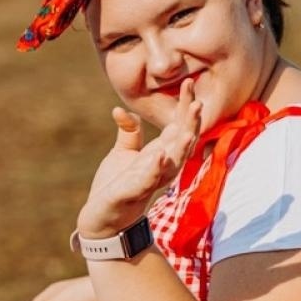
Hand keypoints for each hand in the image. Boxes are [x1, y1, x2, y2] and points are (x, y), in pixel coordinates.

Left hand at [77, 79, 202, 237]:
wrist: (104, 218)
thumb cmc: (117, 185)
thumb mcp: (122, 153)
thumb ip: (128, 132)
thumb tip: (119, 111)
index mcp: (161, 152)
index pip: (180, 125)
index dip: (185, 105)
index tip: (188, 82)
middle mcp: (162, 165)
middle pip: (183, 140)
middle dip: (191, 121)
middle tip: (197, 99)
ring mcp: (151, 179)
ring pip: (174, 160)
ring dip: (183, 143)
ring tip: (190, 126)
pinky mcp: (134, 191)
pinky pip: (148, 179)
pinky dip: (155, 167)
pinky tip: (159, 154)